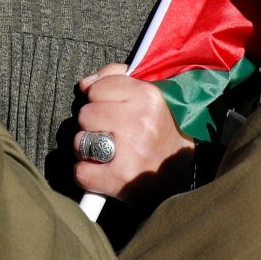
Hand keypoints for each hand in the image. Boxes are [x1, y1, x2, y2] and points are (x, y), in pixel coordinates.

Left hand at [72, 65, 197, 205]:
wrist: (181, 177)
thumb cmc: (162, 134)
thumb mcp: (149, 98)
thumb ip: (116, 80)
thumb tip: (85, 84)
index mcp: (147, 96)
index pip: (97, 88)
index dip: (100, 100)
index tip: (113, 112)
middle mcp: (138, 120)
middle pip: (85, 114)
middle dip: (94, 125)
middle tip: (111, 134)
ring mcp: (130, 151)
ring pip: (79, 141)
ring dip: (88, 149)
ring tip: (107, 152)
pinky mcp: (120, 179)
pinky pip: (81, 172)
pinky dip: (87, 174)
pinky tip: (102, 171)